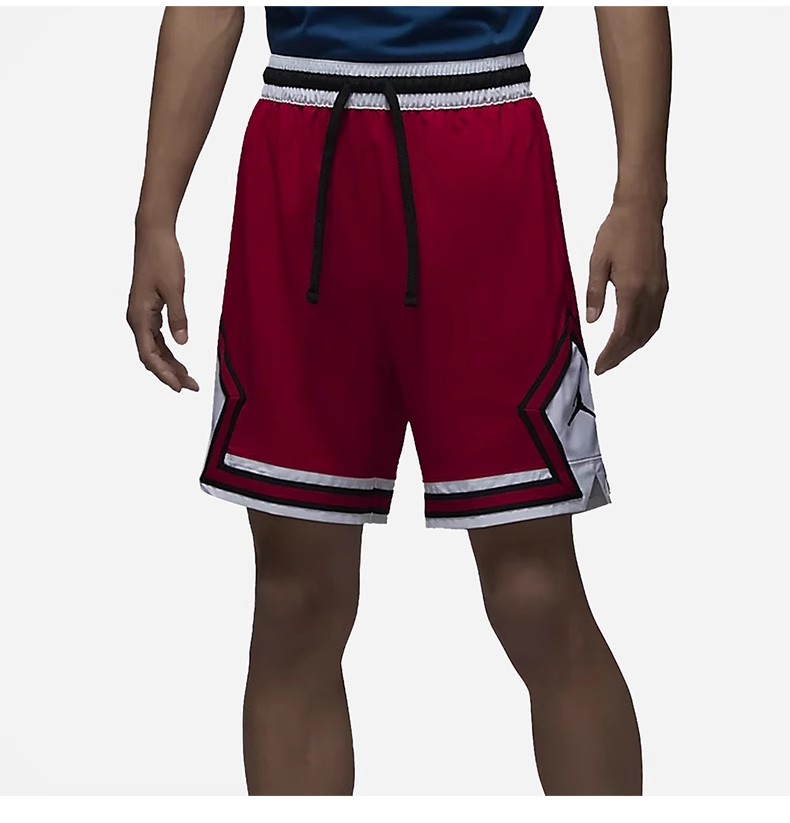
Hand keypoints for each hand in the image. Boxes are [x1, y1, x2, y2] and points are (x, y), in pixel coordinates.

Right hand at [127, 224, 198, 391]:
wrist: (153, 235)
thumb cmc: (163, 258)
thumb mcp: (175, 289)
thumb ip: (178, 317)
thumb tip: (182, 343)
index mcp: (139, 316)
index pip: (149, 355)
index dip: (163, 374)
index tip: (179, 387)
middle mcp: (136, 319)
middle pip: (151, 356)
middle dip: (170, 373)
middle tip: (192, 386)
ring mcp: (141, 315)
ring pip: (154, 349)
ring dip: (170, 364)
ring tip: (189, 378)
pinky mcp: (148, 310)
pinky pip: (156, 338)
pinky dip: (167, 351)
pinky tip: (179, 358)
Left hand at [586, 202, 667, 374]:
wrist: (642, 210)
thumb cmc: (617, 231)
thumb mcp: (597, 261)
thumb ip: (594, 293)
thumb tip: (592, 321)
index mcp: (632, 289)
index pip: (622, 333)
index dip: (611, 354)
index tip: (600, 366)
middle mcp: (650, 293)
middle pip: (637, 336)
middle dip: (621, 355)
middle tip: (605, 366)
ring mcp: (660, 289)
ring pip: (650, 329)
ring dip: (634, 347)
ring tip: (616, 356)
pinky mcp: (663, 284)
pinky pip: (656, 317)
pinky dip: (644, 333)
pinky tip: (633, 336)